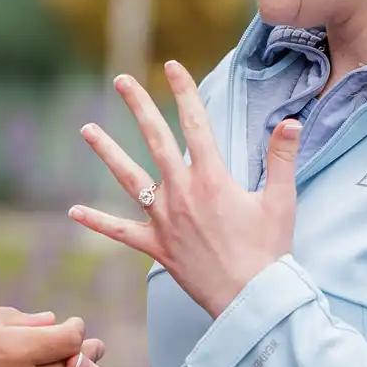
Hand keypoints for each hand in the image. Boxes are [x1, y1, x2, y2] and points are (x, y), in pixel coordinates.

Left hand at [68, 61, 298, 317]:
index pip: (195, 123)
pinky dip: (98, 222)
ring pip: (129, 178)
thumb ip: (282, 158)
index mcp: (213, 178)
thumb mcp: (281, 201)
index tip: (171, 66)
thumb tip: (292, 121)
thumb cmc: (269, 251)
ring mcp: (165, 219)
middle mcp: (183, 193)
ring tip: (86, 129)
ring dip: (107, 151)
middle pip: (155, 139)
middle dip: (138, 106)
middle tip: (122, 80)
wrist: (251, 299)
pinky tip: (74, 211)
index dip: (184, 92)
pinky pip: (121, 232)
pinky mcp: (156, 247)